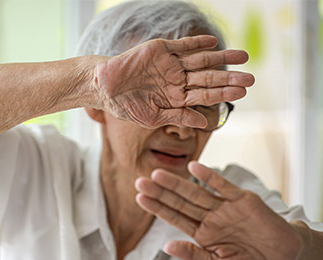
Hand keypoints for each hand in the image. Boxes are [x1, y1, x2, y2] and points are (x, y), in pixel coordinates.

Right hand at [94, 35, 254, 128]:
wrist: (104, 87)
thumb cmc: (126, 106)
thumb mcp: (154, 117)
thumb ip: (179, 117)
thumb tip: (204, 122)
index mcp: (176, 98)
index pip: (204, 95)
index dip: (223, 93)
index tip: (242, 93)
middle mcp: (177, 80)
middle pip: (208, 77)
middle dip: (229, 78)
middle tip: (250, 78)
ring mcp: (170, 64)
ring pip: (200, 60)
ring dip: (221, 58)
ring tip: (243, 56)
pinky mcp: (160, 50)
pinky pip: (182, 46)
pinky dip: (197, 43)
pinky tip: (213, 43)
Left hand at [135, 161, 301, 259]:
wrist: (283, 258)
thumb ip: (193, 254)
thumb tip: (167, 246)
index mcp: (203, 233)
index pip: (175, 217)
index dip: (157, 208)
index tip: (139, 198)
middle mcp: (210, 217)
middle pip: (180, 202)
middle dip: (160, 192)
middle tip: (140, 181)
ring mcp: (224, 207)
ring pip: (196, 193)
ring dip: (177, 184)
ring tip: (157, 175)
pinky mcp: (242, 199)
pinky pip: (222, 186)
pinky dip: (209, 176)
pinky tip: (193, 167)